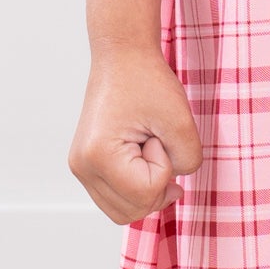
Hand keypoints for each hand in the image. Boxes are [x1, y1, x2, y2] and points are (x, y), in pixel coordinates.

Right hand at [70, 43, 204, 224]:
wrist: (122, 56)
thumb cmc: (147, 80)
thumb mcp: (182, 120)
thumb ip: (188, 160)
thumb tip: (173, 188)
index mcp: (97, 155)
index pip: (146, 192)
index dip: (165, 166)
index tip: (158, 134)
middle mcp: (82, 167)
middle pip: (132, 211)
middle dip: (156, 183)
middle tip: (157, 143)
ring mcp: (81, 168)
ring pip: (123, 211)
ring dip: (147, 188)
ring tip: (149, 149)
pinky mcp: (87, 166)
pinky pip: (116, 198)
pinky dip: (136, 187)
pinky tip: (143, 157)